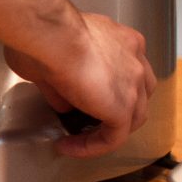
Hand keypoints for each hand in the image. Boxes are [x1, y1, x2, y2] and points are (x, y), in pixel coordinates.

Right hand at [4, 13, 156, 156]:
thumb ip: (61, 84)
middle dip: (114, 109)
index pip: (124, 70)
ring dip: (107, 130)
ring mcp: (133, 83)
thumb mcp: (53, 56)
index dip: (106, 87)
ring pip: (132, 117)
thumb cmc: (44, 34)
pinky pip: (113, 137)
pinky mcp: (122, 107)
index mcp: (121, 40)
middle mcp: (134, 58)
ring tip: (81, 139)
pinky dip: (93, 146)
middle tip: (87, 119)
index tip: (81, 96)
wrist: (50, 34)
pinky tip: (71, 147)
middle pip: (137, 93)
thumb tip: (62, 103)